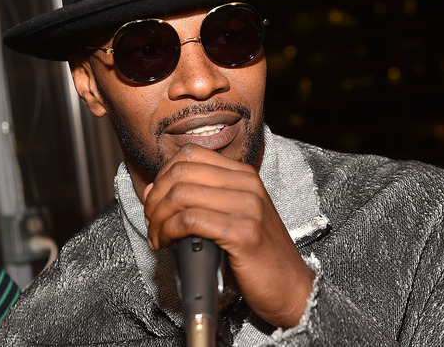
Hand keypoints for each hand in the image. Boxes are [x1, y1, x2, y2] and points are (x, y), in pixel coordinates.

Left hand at [143, 144, 314, 327]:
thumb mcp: (231, 218)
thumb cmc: (257, 257)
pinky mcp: (243, 232)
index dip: (163, 176)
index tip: (156, 201)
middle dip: (155, 199)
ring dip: (158, 218)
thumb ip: (199, 199)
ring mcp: (248, 206)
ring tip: (158, 236)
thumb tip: (154, 190)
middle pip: (181, 173)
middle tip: (152, 222)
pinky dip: (169, 231)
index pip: (190, 155)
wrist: (291, 287)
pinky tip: (168, 243)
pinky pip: (190, 219)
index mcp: (244, 175)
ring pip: (181, 195)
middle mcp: (247, 185)